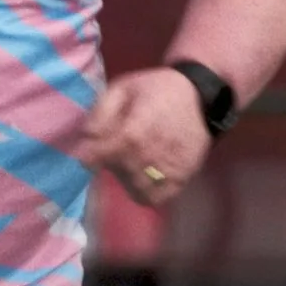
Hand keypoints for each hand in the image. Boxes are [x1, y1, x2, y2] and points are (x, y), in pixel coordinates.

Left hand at [79, 67, 211, 207]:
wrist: (200, 97)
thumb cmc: (156, 89)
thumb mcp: (123, 87)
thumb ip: (100, 112)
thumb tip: (85, 137)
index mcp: (137, 128)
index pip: (105, 153)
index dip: (91, 156)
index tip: (85, 155)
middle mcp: (153, 153)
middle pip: (118, 171)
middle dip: (110, 161)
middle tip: (113, 148)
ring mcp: (170, 169)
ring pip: (135, 187)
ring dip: (126, 177)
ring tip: (130, 160)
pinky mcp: (182, 179)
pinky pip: (155, 198)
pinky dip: (144, 191)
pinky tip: (142, 175)